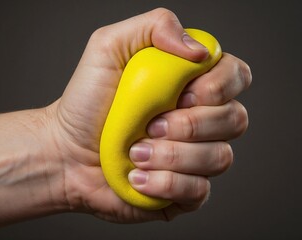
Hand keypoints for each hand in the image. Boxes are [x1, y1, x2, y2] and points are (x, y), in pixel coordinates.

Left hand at [46, 8, 250, 221]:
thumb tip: (200, 50)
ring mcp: (195, 157)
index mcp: (191, 83)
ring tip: (135, 153)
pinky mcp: (185, 191)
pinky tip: (137, 177)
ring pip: (220, 158)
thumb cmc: (87, 102)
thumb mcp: (109, 48)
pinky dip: (165, 183)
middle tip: (149, 125)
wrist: (65, 152)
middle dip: (189, 125)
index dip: (218, 86)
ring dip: (171, 156)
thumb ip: (154, 27)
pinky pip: (200, 192)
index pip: (236, 75)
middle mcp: (201, 120)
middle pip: (235, 119)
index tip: (179, 94)